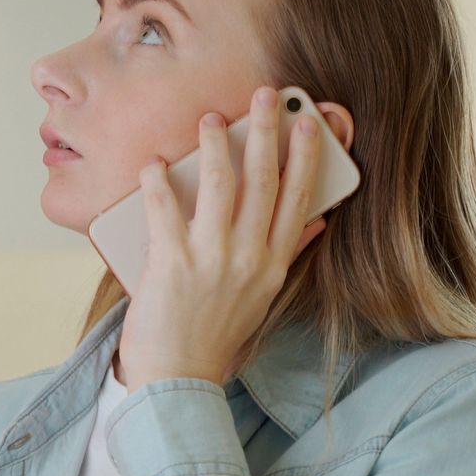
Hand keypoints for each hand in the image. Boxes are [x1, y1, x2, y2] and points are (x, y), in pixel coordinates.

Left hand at [116, 85, 328, 388]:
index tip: (308, 122)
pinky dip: (158, 180)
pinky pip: (165, 208)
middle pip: (264, 180)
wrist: (177, 381)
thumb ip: (287, 255)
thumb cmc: (215, 338)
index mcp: (272, 265)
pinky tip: (155, 162)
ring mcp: (211, 259)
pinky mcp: (172, 263)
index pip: (299, 199)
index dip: (305, 156)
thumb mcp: (261, 299)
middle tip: (266, 94)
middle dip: (266, 131)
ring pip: (220, 184)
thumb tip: (320, 221)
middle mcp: (248, 258)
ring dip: (216, 144)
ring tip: (212, 118)